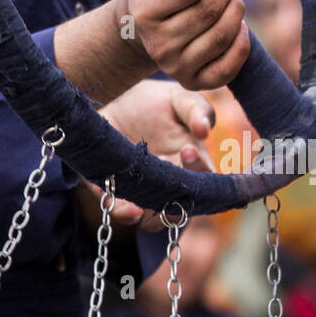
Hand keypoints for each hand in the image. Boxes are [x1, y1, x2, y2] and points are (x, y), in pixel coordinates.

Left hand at [75, 79, 216, 235]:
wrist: (115, 96)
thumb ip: (197, 110)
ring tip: (144, 187)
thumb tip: (204, 130)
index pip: (204, 181)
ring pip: (152, 220)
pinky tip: (128, 207)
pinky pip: (119, 210)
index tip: (188, 150)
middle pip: (180, 208)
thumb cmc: (156, 102)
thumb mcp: (179, 98)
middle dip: (174, 195)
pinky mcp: (111, 189)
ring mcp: (141, 190)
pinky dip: (124, 212)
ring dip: (150, 211)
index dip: (199, 171)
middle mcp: (168, 184)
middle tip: (162, 163)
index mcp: (191, 164)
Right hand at [117, 0, 249, 90]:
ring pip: (226, 32)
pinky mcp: (194, 81)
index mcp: (145, 8)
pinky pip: (232, 63)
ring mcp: (175, 65)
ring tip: (226, 1)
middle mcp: (157, 42)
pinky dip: (242, 41)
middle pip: (214, 6)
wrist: (141, 31)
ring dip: (236, 9)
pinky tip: (235, 27)